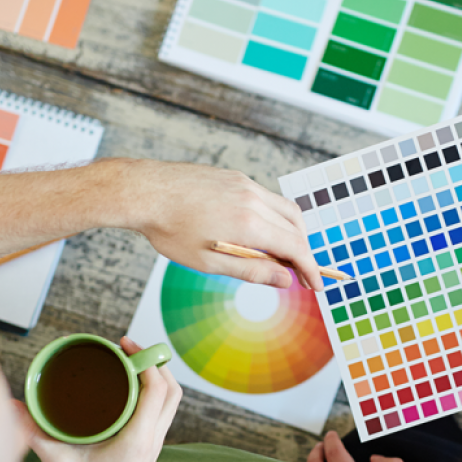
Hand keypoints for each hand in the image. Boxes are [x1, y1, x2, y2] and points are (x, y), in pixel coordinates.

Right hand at [15, 337, 181, 461]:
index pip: (157, 390)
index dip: (147, 361)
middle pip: (172, 392)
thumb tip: (14, 409)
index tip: (126, 345)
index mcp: (138, 440)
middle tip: (129, 350)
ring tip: (129, 366)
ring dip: (156, 381)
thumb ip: (36, 436)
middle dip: (155, 364)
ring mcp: (154, 447)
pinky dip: (151, 397)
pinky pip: (160, 416)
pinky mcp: (149, 453)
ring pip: (169, 405)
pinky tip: (127, 395)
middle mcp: (153, 441)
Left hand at [119, 160, 321, 290]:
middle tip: (298, 275)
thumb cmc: (170, 229)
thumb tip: (284, 280)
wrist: (144, 191)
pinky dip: (273, 217)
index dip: (311, 268)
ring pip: (284, 209)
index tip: (317, 284)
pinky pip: (266, 198)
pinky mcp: (235, 177)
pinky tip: (257, 232)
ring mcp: (245, 184)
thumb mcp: (210, 262)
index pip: (295, 248)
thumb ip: (252, 271)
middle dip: (302, 252)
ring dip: (291, 233)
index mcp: (249, 223)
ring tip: (279, 255)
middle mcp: (253, 199)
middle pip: (296, 227)